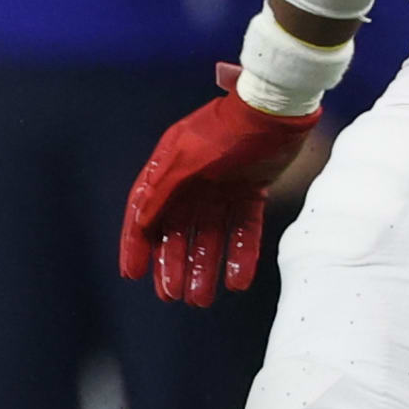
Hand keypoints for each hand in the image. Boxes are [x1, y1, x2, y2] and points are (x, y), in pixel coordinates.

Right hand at [118, 65, 316, 305]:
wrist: (276, 109)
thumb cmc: (226, 128)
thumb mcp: (186, 158)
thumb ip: (162, 190)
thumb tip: (140, 222)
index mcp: (168, 169)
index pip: (144, 212)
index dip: (136, 244)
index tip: (132, 274)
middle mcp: (192, 181)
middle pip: (177, 231)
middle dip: (173, 263)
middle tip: (172, 295)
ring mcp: (223, 188)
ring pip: (210, 237)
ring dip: (203, 267)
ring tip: (200, 299)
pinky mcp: (252, 192)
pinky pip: (244, 230)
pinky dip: (241, 256)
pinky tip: (237, 282)